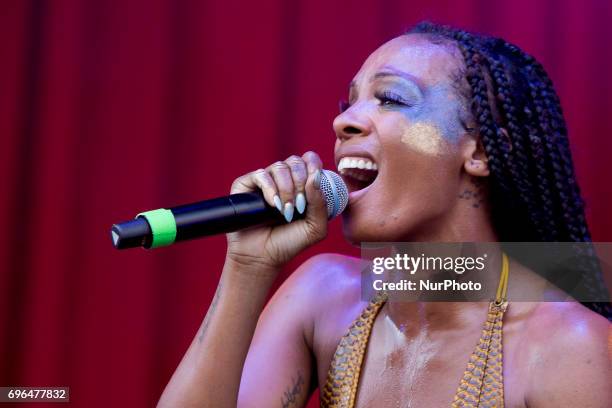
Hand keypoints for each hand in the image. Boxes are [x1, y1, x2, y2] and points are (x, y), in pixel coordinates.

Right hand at [225, 151, 327, 274]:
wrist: (263, 257)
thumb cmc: (289, 242)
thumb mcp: (315, 227)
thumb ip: (321, 203)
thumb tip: (315, 176)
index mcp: (301, 183)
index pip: (309, 160)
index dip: (314, 166)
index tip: (314, 185)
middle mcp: (283, 179)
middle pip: (296, 161)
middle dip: (301, 183)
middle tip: (299, 206)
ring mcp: (264, 180)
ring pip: (280, 167)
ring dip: (287, 189)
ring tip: (285, 211)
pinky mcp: (245, 185)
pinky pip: (261, 175)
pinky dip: (270, 189)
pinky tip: (273, 205)